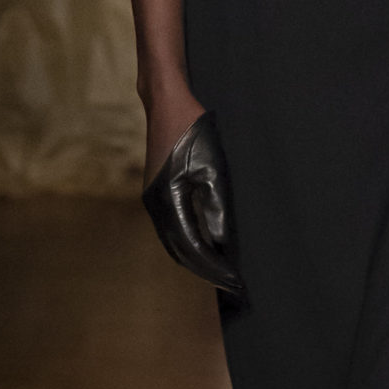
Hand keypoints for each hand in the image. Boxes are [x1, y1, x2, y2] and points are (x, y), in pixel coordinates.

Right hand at [142, 112, 244, 299]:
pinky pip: (172, 230)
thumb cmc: (192, 130)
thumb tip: (223, 244)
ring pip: (174, 243)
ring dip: (196, 259)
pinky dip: (188, 244)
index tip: (235, 281)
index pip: (193, 247)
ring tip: (222, 272)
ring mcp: (152, 201)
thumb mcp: (213, 168)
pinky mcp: (156, 194)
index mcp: (168, 201)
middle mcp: (155, 206)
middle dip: (206, 270)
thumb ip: (217, 209)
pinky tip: (206, 247)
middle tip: (232, 286)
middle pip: (180, 251)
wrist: (166, 103)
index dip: (215, 267)